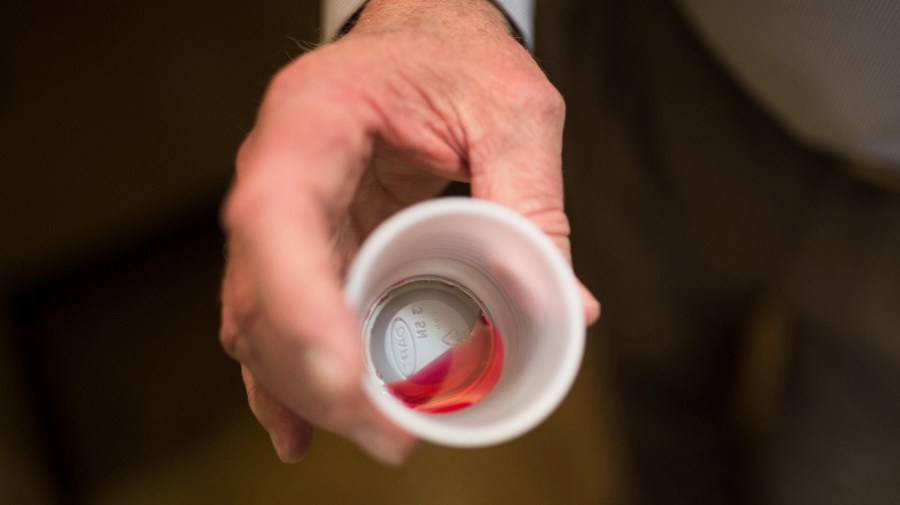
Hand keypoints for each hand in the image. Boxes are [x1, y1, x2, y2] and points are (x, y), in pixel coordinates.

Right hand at [219, 0, 599, 464]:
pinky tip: (303, 429)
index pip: (276, 215)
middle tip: (391, 434)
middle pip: (264, 288)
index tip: (345, 376)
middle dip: (317, 375)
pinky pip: (281, 317)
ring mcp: (284, 211)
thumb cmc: (459, 57)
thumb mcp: (514, 112)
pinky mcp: (306, 244)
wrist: (426, 36)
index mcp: (316, 119)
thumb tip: (563, 308)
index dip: (298, 304)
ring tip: (379, 436)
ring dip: (309, 390)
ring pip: (263, 317)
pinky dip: (289, 378)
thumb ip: (533, 204)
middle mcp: (279, 168)